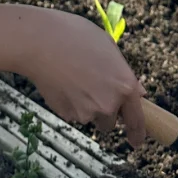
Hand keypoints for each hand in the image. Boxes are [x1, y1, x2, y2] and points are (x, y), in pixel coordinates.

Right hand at [0, 2, 147, 146]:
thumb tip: (138, 92)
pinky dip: (70, 103)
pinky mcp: (67, 115)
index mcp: (124, 85)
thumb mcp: (108, 46)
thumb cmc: (75, 36)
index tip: (136, 142)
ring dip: (87, 105)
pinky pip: (73, 113)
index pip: (137, 119)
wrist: (40, 42)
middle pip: (111, 122)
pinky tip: (62, 82)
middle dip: (105, 109)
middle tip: (92, 85)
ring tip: (73, 77)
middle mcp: (109, 104)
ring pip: (91, 117)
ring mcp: (87, 112)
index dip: (137, 133)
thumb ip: (124, 73)